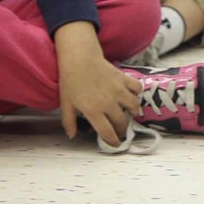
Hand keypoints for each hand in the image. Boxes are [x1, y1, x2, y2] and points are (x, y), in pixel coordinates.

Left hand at [54, 21, 139, 144]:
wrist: (79, 59)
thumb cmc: (70, 81)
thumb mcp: (66, 104)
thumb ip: (69, 122)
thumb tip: (72, 135)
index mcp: (93, 111)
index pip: (107, 131)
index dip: (112, 141)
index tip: (115, 144)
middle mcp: (108, 102)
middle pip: (121, 122)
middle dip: (122, 130)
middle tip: (120, 131)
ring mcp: (118, 90)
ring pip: (134, 106)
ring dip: (133, 113)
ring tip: (129, 114)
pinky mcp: (124, 79)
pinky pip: (137, 89)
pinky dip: (137, 94)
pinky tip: (132, 96)